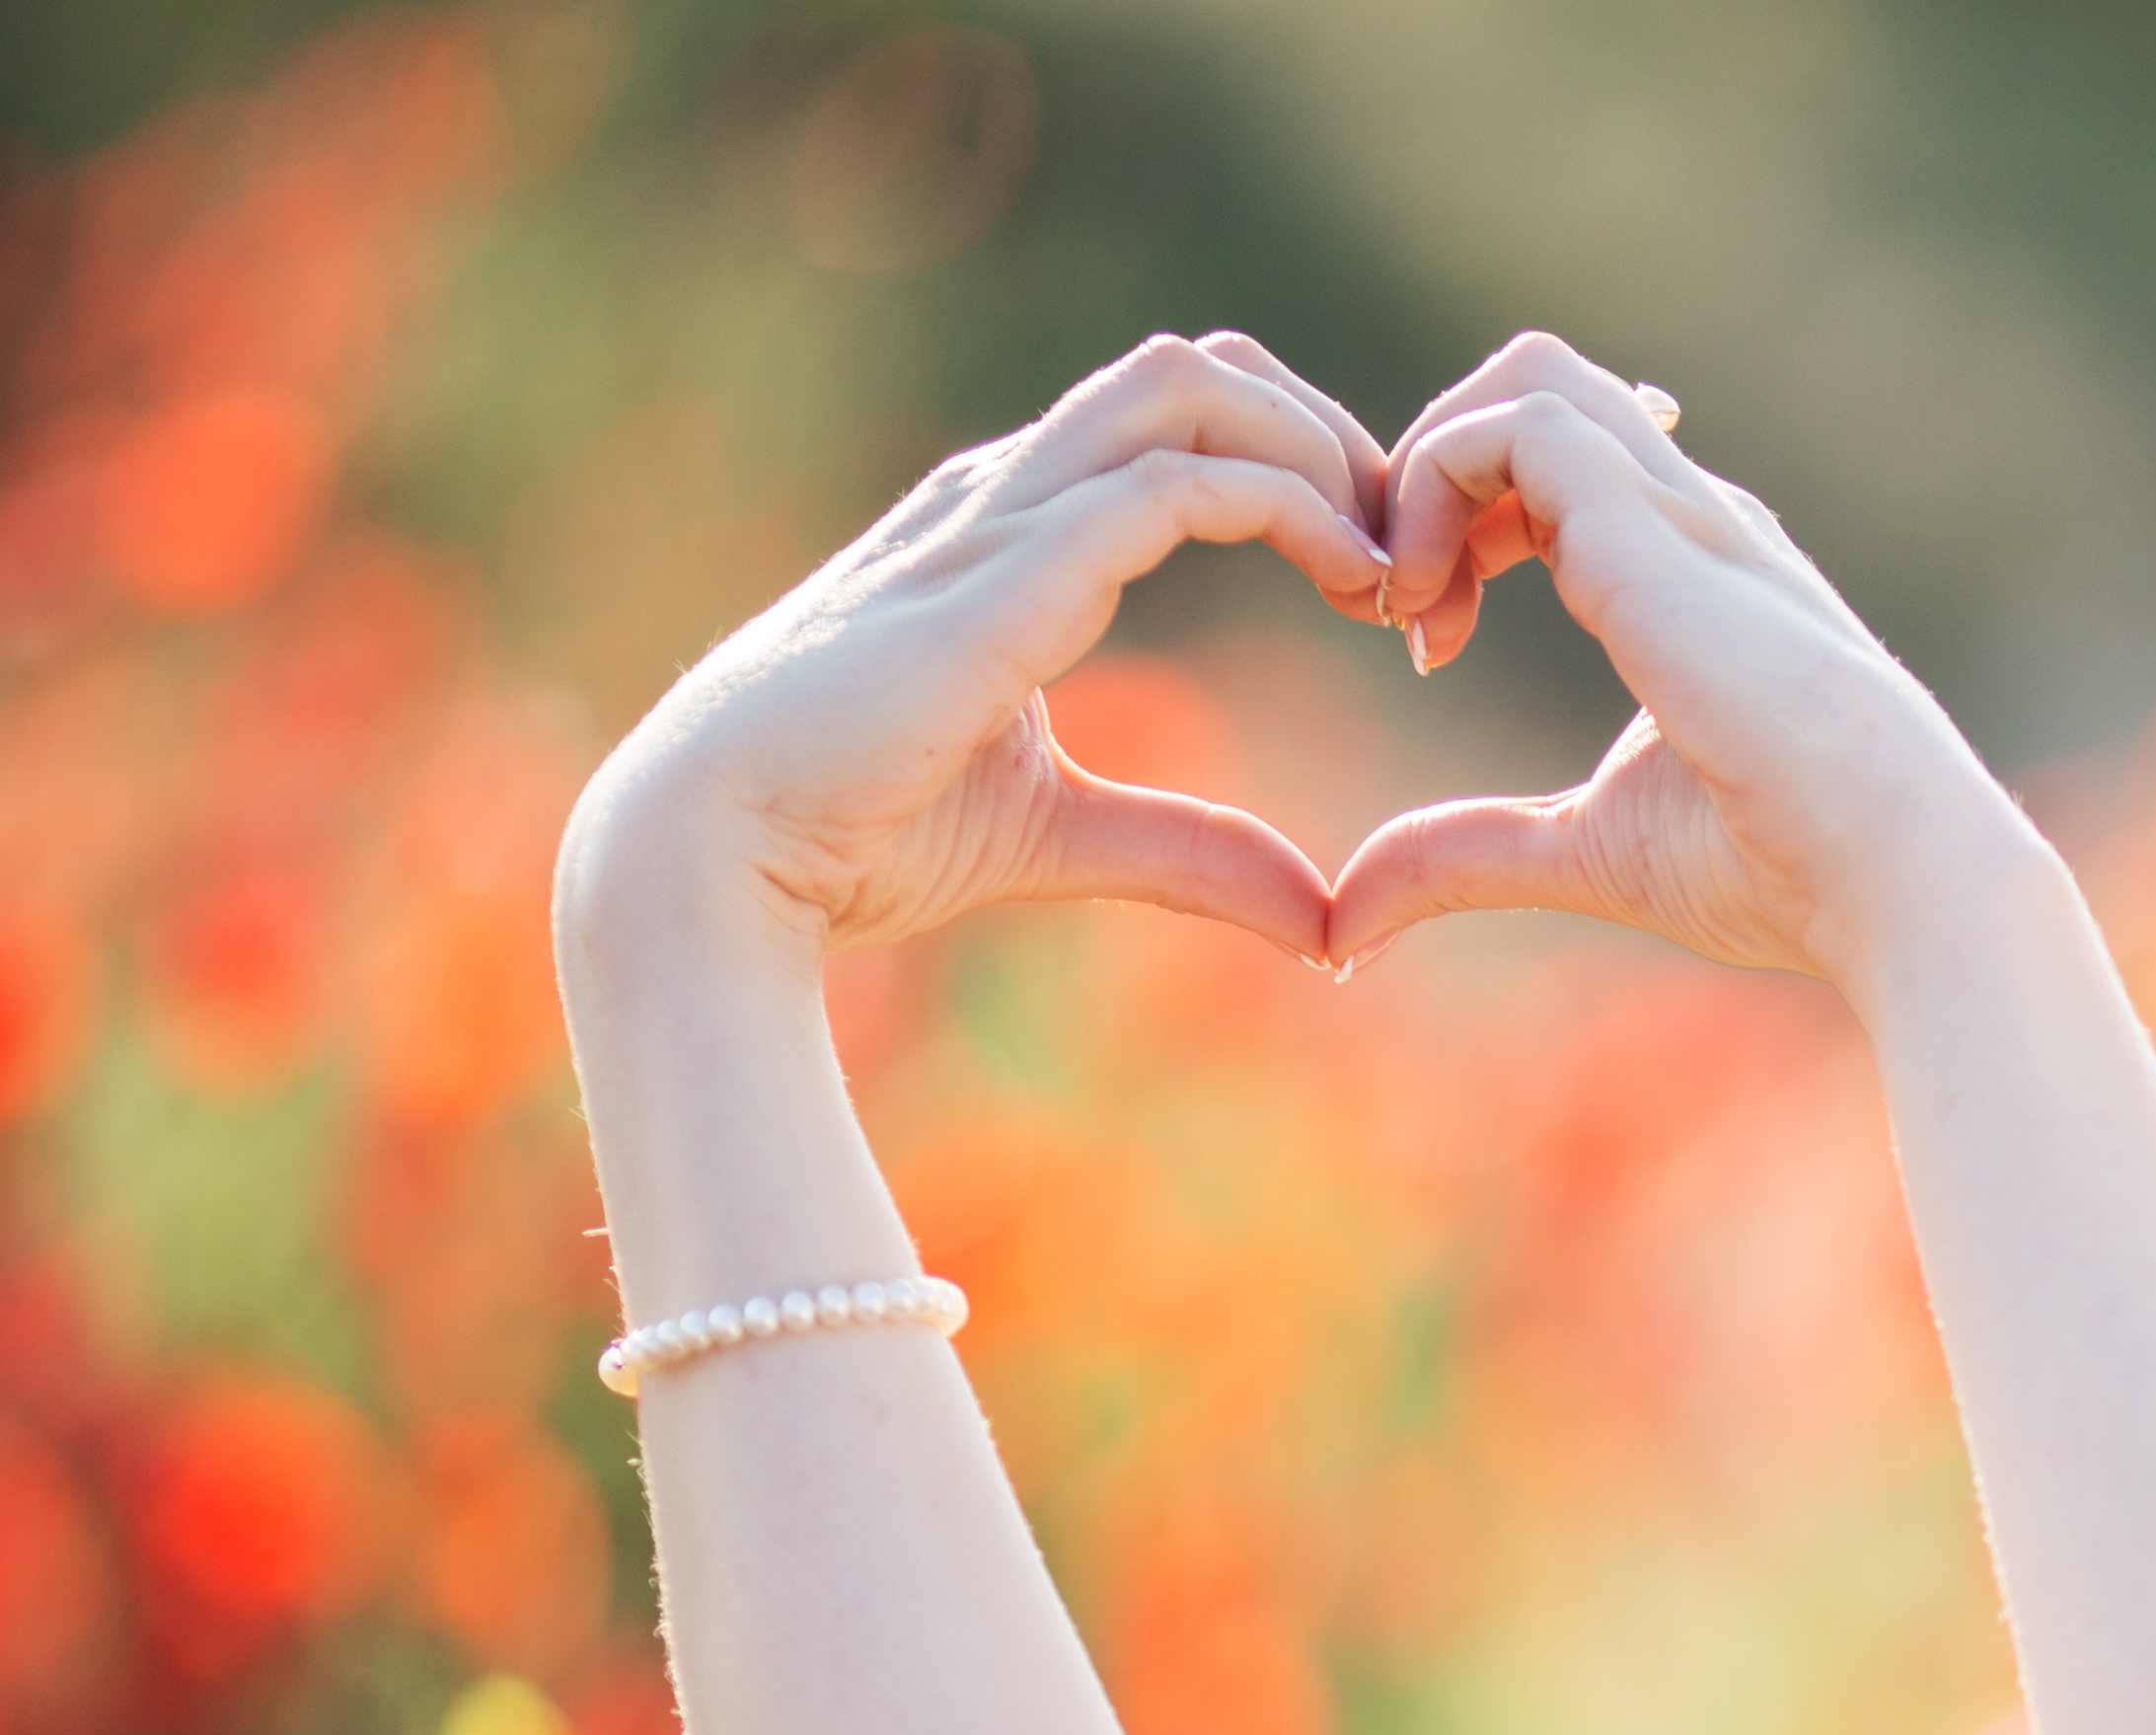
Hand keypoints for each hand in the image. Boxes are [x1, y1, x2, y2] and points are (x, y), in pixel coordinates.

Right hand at [558, 333, 1394, 965]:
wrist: (720, 849)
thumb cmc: (857, 834)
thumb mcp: (1063, 837)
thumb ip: (1192, 854)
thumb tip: (1319, 918)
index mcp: (1013, 529)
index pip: (1179, 423)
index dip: (1300, 473)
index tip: (1382, 583)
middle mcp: (1009, 492)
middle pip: (1199, 368)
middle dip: (1326, 432)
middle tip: (1407, 549)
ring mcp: (1003, 513)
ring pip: (1192, 384)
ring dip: (1318, 451)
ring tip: (1387, 565)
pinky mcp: (1010, 565)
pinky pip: (1177, 483)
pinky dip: (1288, 510)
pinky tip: (1352, 586)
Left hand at [1323, 337, 2032, 980]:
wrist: (1893, 872)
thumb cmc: (1782, 868)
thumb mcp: (1589, 851)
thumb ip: (1473, 855)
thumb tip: (1353, 921)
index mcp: (1686, 572)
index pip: (1556, 464)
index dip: (1460, 525)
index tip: (1429, 644)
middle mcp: (1685, 516)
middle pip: (1536, 385)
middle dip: (1432, 464)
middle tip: (1398, 595)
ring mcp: (1675, 508)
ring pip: (1525, 377)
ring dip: (1428, 469)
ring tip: (1409, 597)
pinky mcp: (1649, 526)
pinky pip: (1510, 428)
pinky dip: (1432, 490)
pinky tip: (1430, 609)